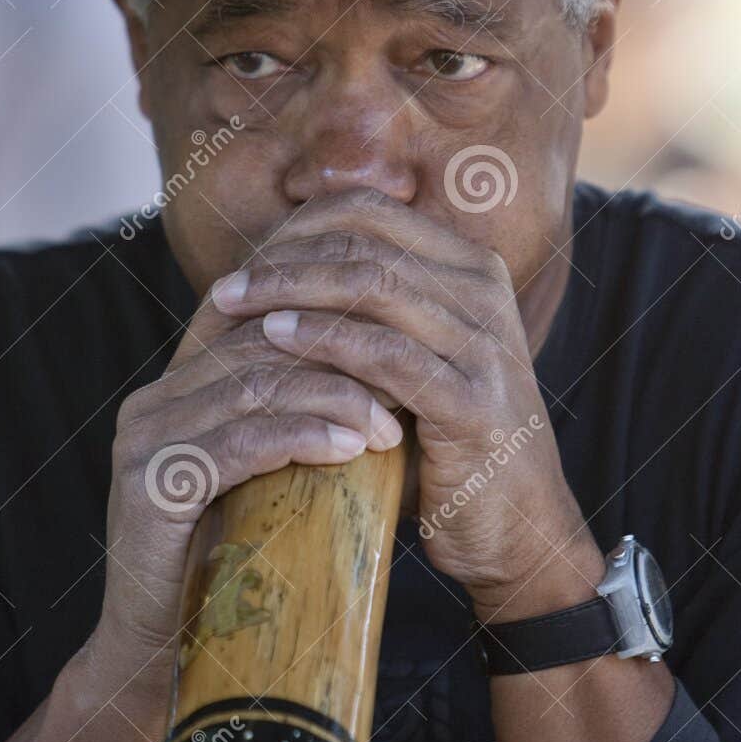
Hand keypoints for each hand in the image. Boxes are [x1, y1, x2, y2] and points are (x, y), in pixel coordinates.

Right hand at [87, 285, 402, 690]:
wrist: (156, 654)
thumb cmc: (222, 571)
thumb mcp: (259, 485)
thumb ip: (289, 433)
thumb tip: (387, 394)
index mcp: (172, 392)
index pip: (255, 324)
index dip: (328, 325)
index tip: (395, 345)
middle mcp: (150, 405)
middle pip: (259, 347)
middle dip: (341, 360)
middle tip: (406, 387)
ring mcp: (144, 443)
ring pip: (254, 387)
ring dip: (334, 399)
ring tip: (390, 426)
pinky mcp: (150, 487)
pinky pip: (238, 442)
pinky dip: (300, 437)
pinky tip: (349, 447)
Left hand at [208, 188, 603, 621]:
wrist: (516, 528)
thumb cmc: (446, 443)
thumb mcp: (413, 359)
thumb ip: (372, 311)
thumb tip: (277, 266)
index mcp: (472, 269)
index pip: (373, 212)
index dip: (299, 226)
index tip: (245, 257)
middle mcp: (485, 293)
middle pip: (366, 243)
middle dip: (284, 259)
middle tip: (224, 288)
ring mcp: (486, 345)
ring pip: (371, 286)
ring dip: (290, 290)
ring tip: (232, 308)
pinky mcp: (472, 402)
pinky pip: (384, 353)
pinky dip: (322, 339)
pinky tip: (274, 339)